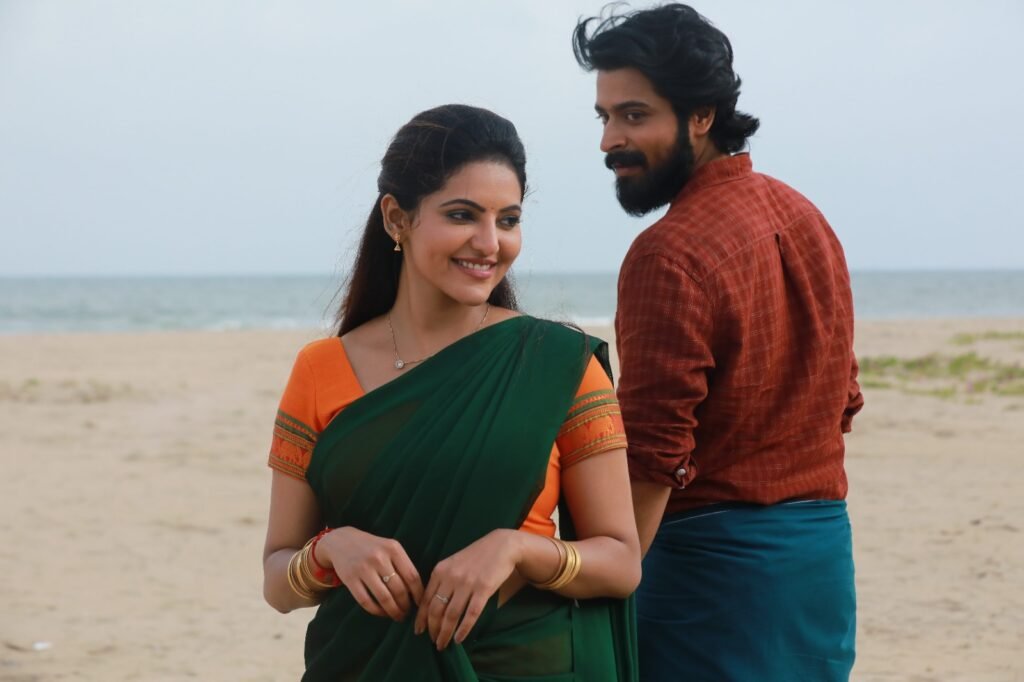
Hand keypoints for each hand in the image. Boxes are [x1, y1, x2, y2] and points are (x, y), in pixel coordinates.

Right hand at [315, 526, 423, 620]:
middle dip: (406, 606)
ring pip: (384, 598)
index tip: (420, 603)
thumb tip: (417, 592)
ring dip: (393, 611)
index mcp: (393, 548)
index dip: (418, 594)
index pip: (412, 576)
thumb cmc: (372, 547)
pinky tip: (382, 613)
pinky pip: (366, 601)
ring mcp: (363, 568)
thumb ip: (402, 564)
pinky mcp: (350, 579)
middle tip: (407, 613)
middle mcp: (379, 557)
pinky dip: (377, 611)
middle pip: (399, 589)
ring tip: (398, 616)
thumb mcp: (389, 548)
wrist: (342, 541)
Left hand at [415, 529, 521, 649]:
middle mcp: (451, 577)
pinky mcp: (483, 589)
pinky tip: (459, 639)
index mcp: (440, 571)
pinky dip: (463, 629)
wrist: (501, 546)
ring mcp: (467, 583)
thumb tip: (430, 606)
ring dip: (445, 633)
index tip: (419, 631)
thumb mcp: (453, 564)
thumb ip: (441, 581)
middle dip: (433, 629)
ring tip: (443, 644)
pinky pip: (471, 614)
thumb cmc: (475, 557)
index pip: (426, 600)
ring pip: (452, 615)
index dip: (421, 619)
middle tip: (433, 642)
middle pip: (436, 610)